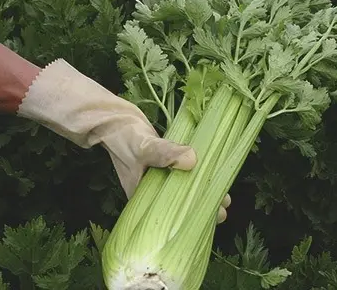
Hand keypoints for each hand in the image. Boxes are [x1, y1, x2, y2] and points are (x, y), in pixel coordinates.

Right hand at [17, 58, 230, 222]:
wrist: (113, 119)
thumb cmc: (124, 137)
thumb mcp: (144, 147)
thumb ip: (166, 153)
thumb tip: (192, 159)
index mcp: (143, 197)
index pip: (171, 215)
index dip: (193, 217)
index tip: (214, 216)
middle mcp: (151, 191)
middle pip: (180, 205)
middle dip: (201, 206)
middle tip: (223, 208)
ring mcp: (157, 178)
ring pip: (182, 190)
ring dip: (200, 191)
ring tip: (222, 197)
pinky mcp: (162, 165)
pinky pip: (181, 175)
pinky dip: (194, 176)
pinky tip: (209, 177)